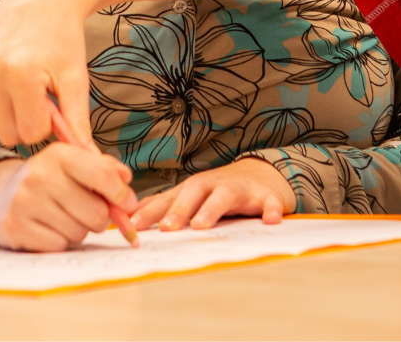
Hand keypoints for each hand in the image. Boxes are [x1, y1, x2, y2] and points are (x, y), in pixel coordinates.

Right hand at [0, 0, 94, 145]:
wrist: (40, 0)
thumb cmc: (62, 40)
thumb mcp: (76, 78)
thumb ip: (78, 120)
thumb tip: (89, 157)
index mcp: (21, 73)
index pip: (29, 134)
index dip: (43, 124)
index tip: (49, 104)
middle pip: (2, 134)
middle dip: (21, 123)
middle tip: (31, 99)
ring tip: (12, 95)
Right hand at [0, 144, 138, 251]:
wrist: (0, 194)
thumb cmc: (48, 180)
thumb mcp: (73, 164)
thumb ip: (104, 168)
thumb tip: (126, 181)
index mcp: (58, 154)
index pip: (102, 175)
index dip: (121, 194)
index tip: (127, 203)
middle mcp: (39, 175)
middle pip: (96, 212)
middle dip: (99, 217)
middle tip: (87, 212)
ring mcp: (24, 202)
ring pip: (79, 232)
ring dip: (79, 230)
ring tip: (63, 217)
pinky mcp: (15, 228)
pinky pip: (59, 245)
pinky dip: (59, 241)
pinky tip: (48, 228)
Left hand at [132, 158, 295, 230]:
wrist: (262, 174)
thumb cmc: (219, 190)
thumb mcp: (191, 196)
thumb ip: (164, 205)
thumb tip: (129, 216)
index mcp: (194, 188)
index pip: (169, 197)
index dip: (151, 211)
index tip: (134, 226)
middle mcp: (215, 185)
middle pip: (194, 191)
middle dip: (179, 209)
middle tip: (167, 228)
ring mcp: (241, 189)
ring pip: (226, 195)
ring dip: (212, 208)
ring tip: (201, 225)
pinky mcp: (266, 196)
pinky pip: (270, 202)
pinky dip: (271, 209)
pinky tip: (271, 220)